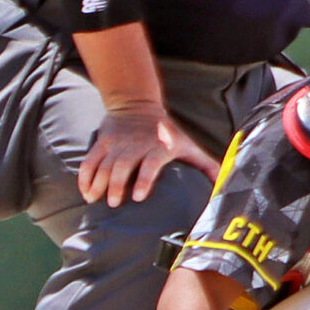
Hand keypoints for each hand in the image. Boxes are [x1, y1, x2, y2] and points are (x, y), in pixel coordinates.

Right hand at [78, 101, 218, 208]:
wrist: (139, 106)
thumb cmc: (169, 134)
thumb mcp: (189, 146)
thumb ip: (206, 166)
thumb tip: (223, 185)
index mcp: (160, 147)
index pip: (151, 163)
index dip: (144, 180)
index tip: (137, 197)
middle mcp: (137, 144)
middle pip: (124, 166)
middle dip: (116, 185)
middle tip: (114, 203)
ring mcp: (118, 143)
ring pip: (104, 164)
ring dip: (98, 183)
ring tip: (95, 200)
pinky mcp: (103, 142)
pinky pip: (90, 160)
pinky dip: (85, 176)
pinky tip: (85, 192)